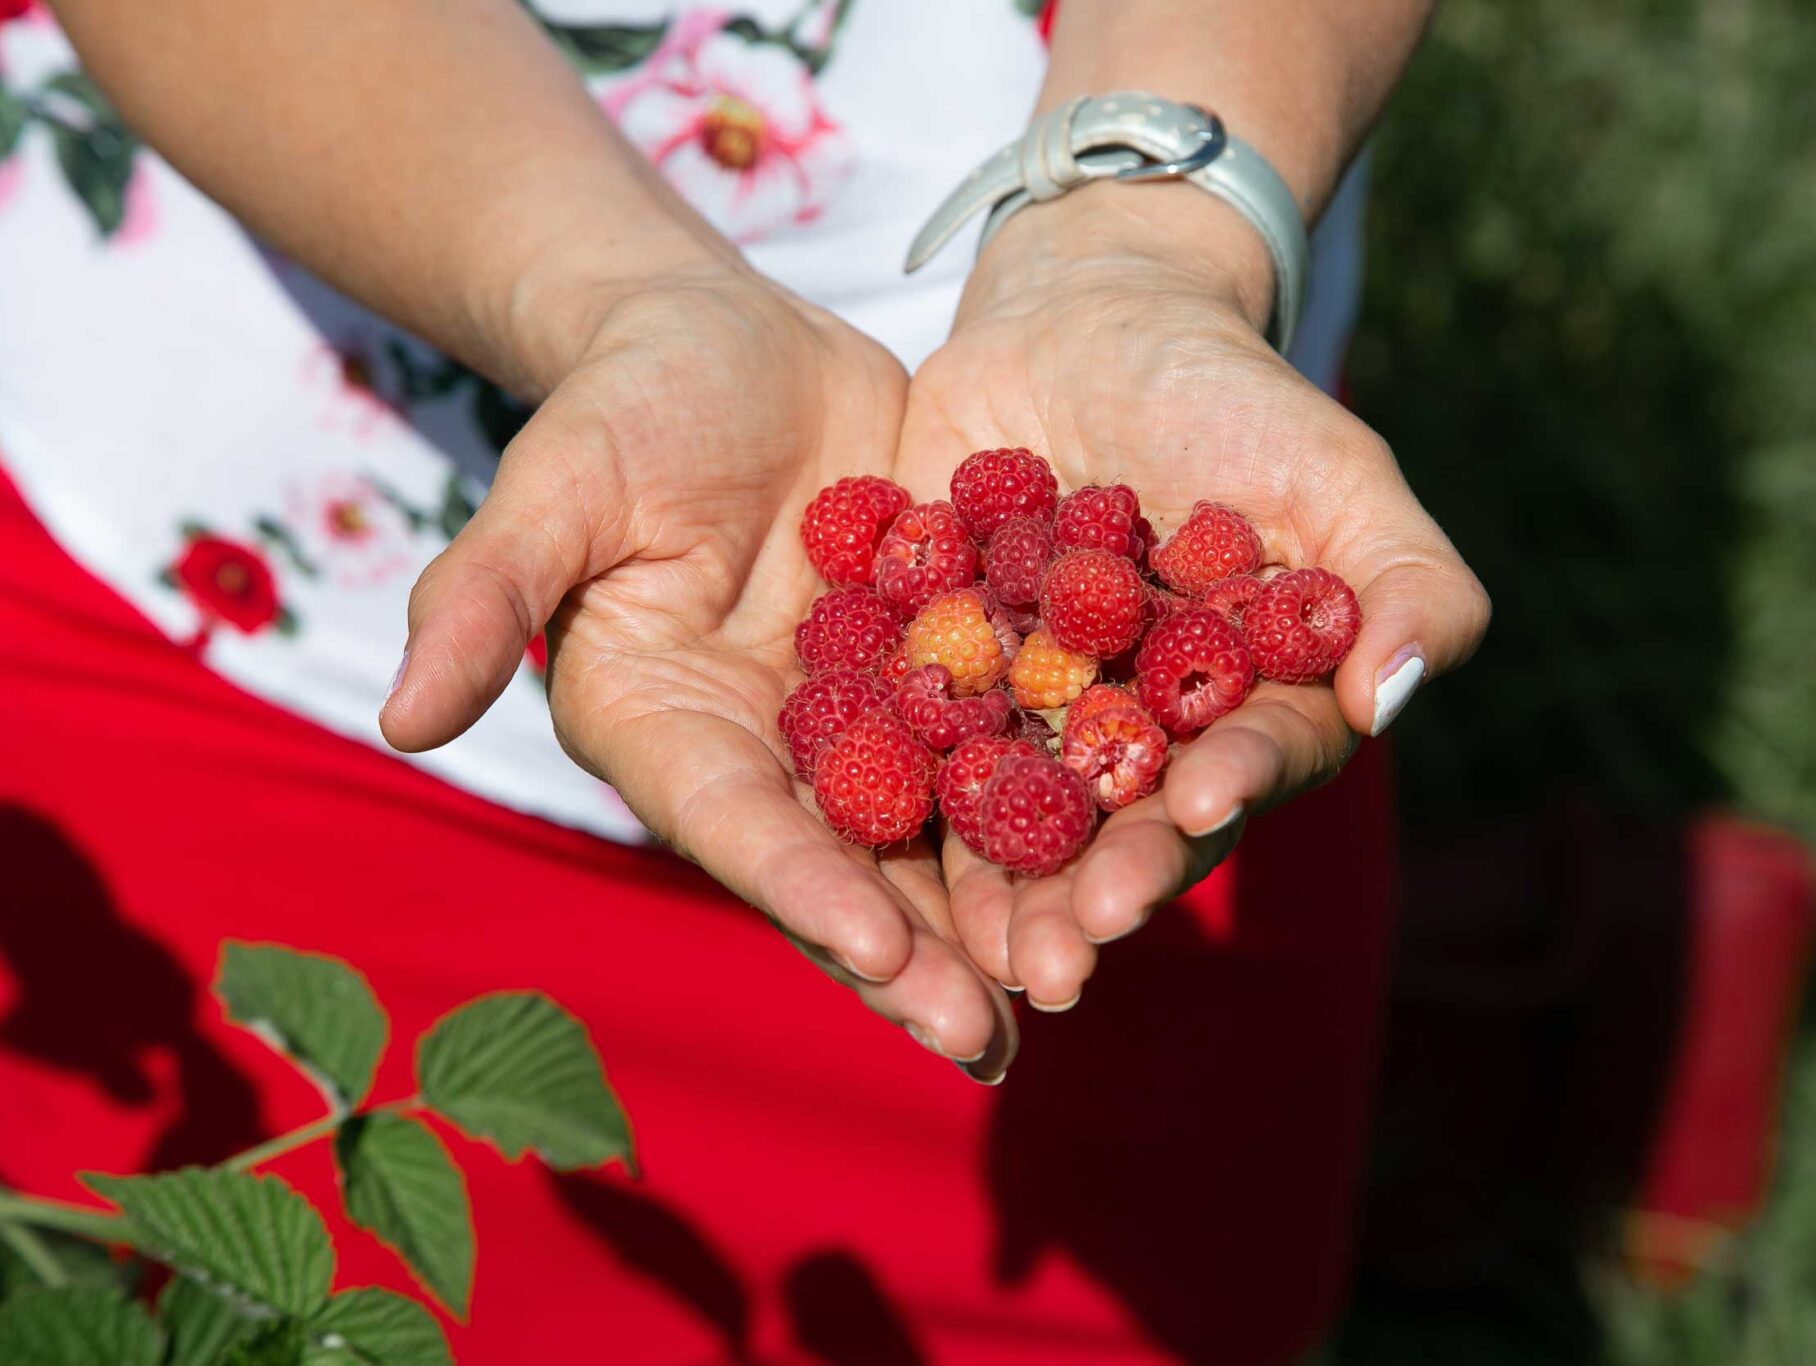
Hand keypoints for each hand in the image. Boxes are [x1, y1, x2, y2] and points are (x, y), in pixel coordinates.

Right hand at [379, 258, 1015, 1080]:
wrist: (733, 345)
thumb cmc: (623, 403)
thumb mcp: (555, 486)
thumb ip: (484, 596)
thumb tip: (398, 718)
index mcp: (667, 731)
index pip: (738, 825)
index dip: (805, 890)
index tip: (880, 952)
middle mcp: (769, 751)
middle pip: (845, 864)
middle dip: (915, 955)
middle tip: (993, 1040)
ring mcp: (863, 718)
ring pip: (937, 829)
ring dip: (1000, 910)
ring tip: (1076, 982)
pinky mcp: (944, 669)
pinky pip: (1008, 737)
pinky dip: (1063, 793)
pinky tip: (1134, 844)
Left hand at [895, 185, 1490, 1009]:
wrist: (1087, 314)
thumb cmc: (1234, 393)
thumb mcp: (1338, 470)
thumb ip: (1403, 580)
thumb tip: (1395, 701)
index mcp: (1239, 709)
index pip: (1243, 768)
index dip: (1227, 791)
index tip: (1203, 805)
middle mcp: (1133, 736)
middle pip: (1121, 826)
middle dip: (1099, 888)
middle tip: (1067, 954)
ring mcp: (1028, 715)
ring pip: (1014, 815)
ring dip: (996, 889)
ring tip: (977, 953)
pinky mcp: (933, 676)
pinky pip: (905, 736)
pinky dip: (883, 779)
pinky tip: (851, 825)